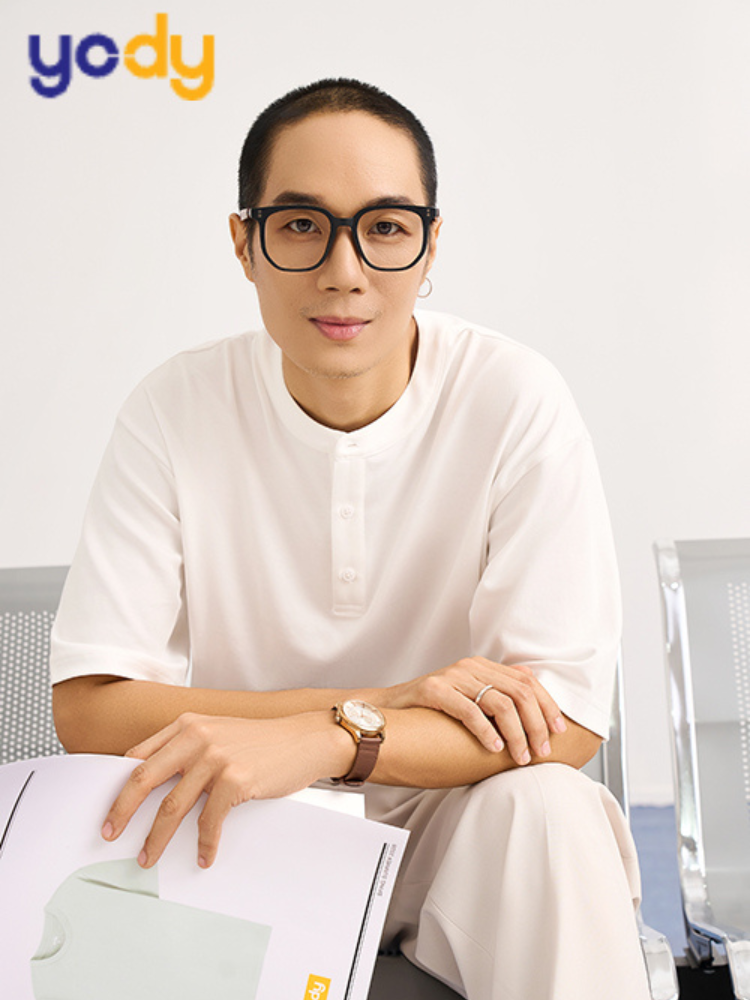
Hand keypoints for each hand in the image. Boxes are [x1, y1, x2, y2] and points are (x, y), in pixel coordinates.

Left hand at [101, 711, 351, 868]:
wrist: (305, 739)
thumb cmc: (261, 742)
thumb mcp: (217, 733)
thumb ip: (187, 749)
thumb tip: (154, 786)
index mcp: (186, 725)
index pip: (138, 756)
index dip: (119, 786)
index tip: (108, 810)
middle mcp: (196, 736)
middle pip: (144, 779)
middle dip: (122, 811)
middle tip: (110, 834)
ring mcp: (216, 757)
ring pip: (172, 805)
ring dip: (156, 838)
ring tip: (148, 857)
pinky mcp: (236, 779)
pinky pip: (209, 820)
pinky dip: (203, 843)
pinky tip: (203, 856)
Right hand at [382, 657, 566, 764]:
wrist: (387, 710)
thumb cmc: (431, 711)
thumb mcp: (468, 697)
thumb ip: (496, 694)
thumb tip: (533, 694)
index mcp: (482, 667)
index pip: (527, 681)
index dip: (547, 705)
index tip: (559, 730)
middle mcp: (471, 667)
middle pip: (519, 691)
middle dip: (537, 724)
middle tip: (542, 751)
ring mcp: (452, 676)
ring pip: (499, 702)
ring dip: (516, 733)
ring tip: (521, 756)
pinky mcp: (434, 689)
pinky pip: (469, 710)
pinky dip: (486, 730)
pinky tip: (494, 747)